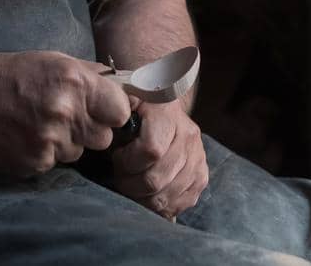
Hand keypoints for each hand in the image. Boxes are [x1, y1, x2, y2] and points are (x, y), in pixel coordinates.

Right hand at [0, 51, 131, 176]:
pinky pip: (56, 164)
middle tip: (69, 118)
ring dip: (67, 142)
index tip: (102, 110)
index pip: (120, 111)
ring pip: (80, 152)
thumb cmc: (7, 75)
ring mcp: (49, 141)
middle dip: (91, 130)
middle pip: (104, 137)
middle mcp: (65, 112)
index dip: (113, 111)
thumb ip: (88, 74)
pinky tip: (26, 136)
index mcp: (74, 82)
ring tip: (40, 124)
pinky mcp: (34, 163)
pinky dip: (46, 154)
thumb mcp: (50, 60)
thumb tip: (120, 85)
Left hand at [110, 100, 208, 218]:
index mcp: (168, 114)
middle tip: (121, 176)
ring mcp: (198, 159)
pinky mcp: (201, 177)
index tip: (117, 157)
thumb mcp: (122, 105)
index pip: (151, 150)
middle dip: (130, 185)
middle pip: (156, 179)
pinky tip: (148, 194)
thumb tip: (109, 125)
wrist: (164, 112)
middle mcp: (188, 136)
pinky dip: (159, 206)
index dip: (128, 162)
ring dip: (142, 199)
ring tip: (133, 185)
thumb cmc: (135, 112)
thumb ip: (114, 114)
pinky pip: (179, 204)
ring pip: (166, 197)